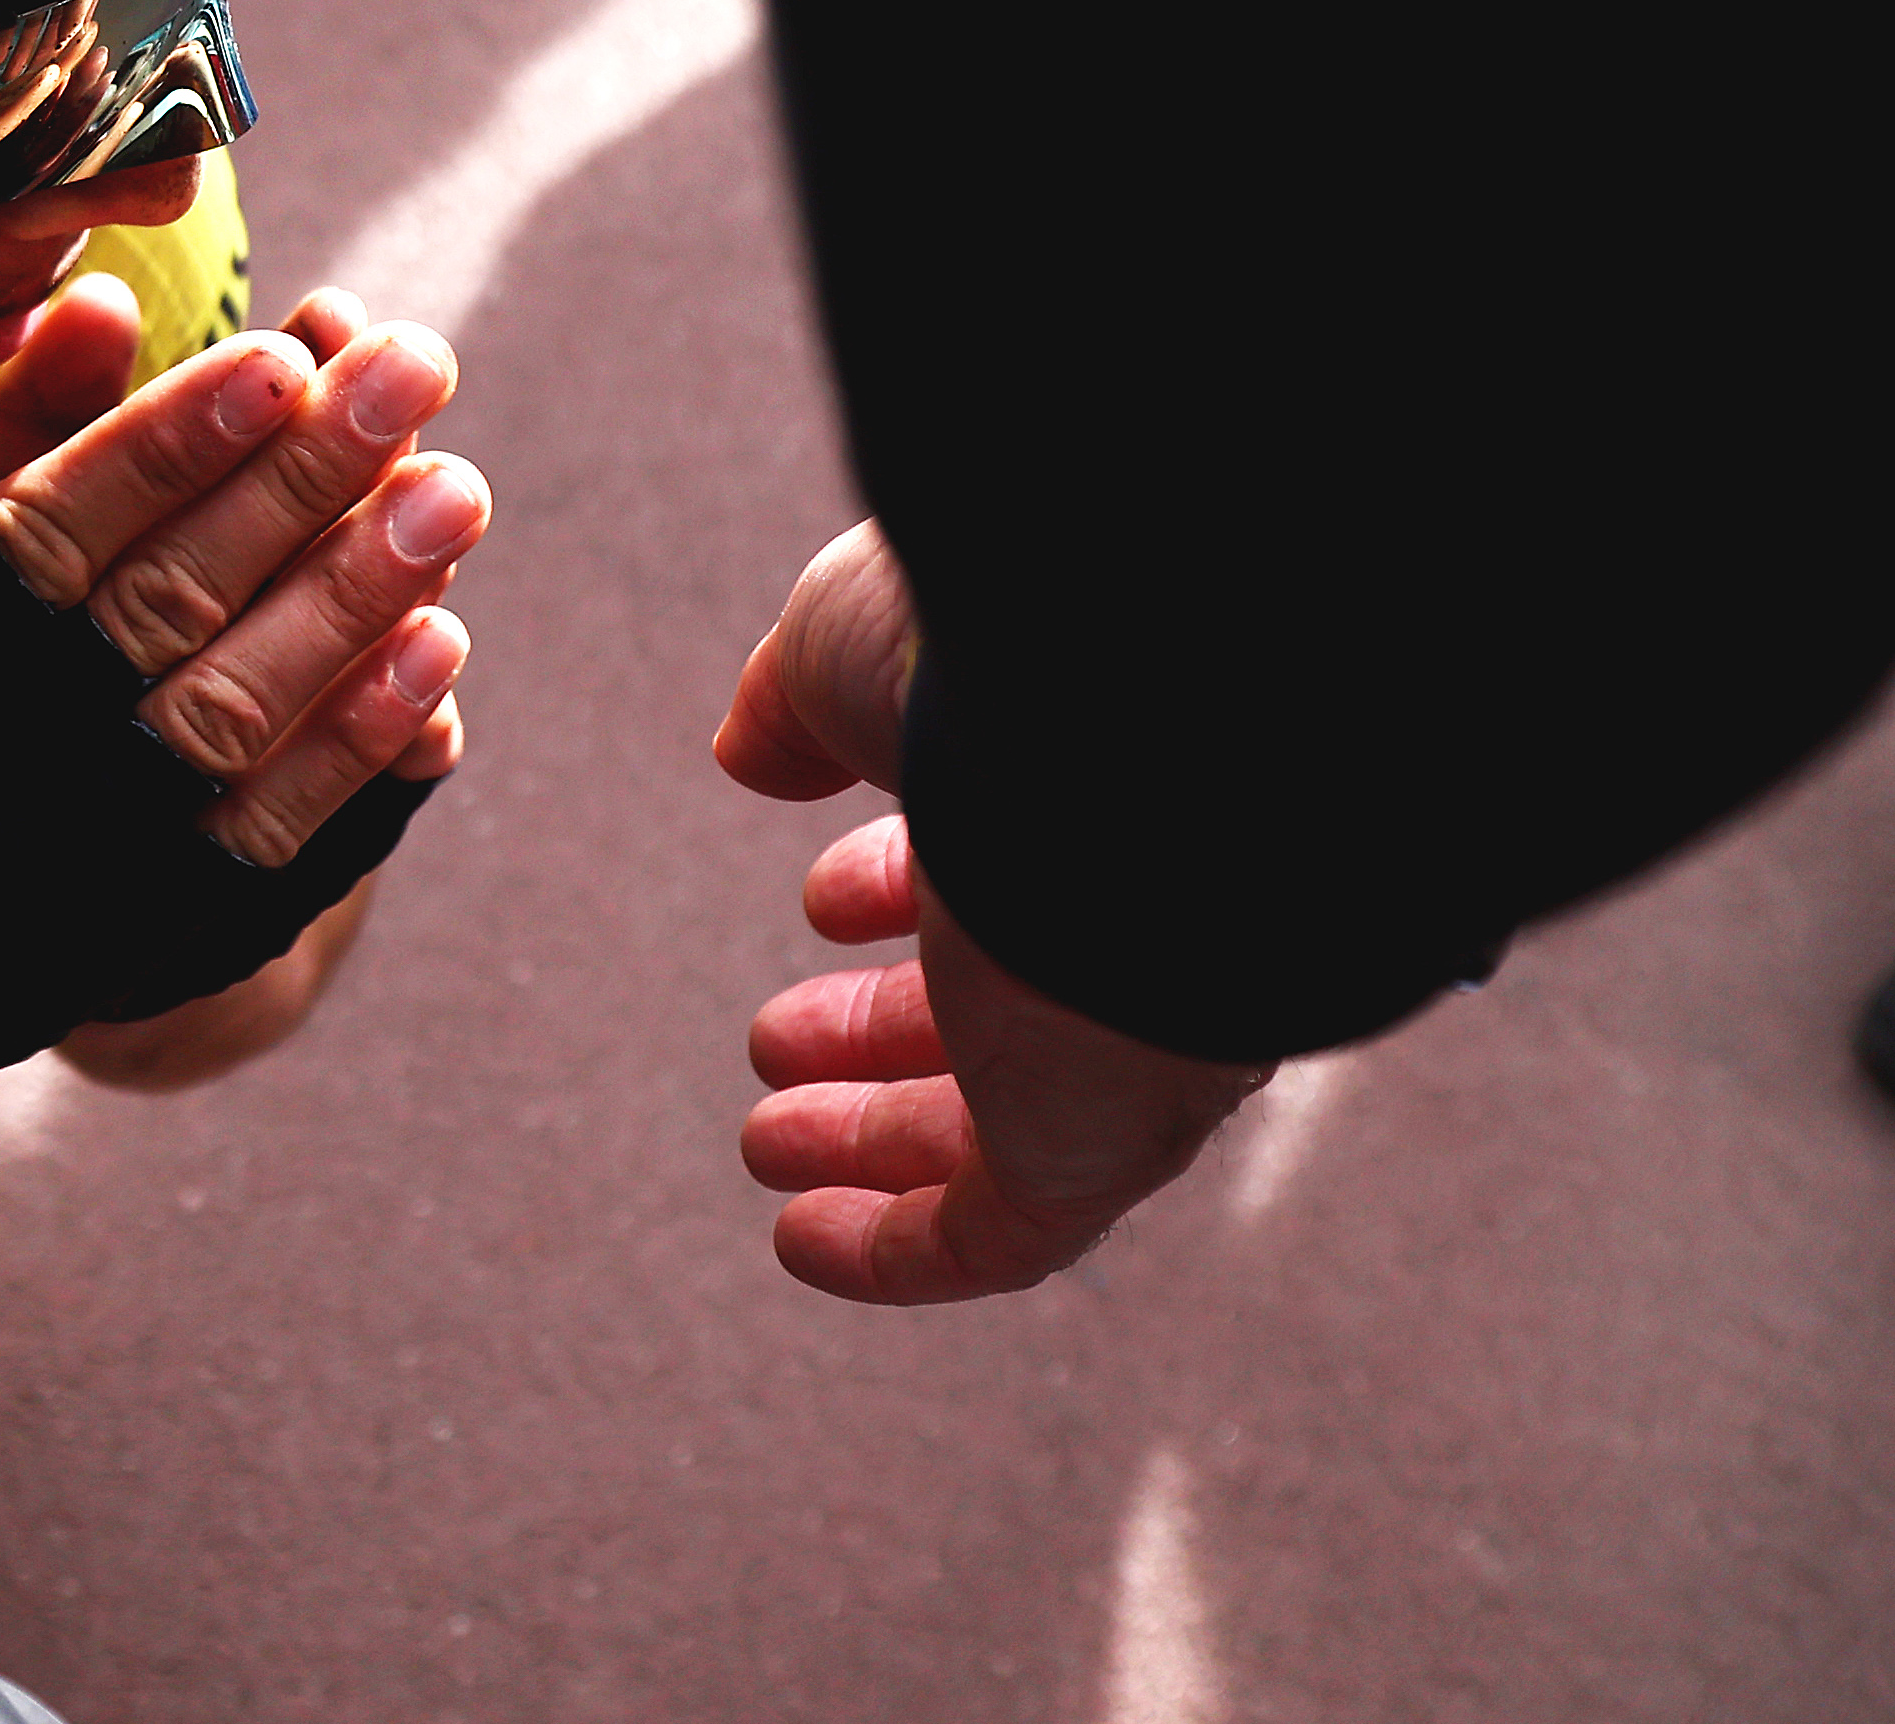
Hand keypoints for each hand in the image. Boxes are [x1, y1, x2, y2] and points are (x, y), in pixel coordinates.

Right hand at [0, 280, 476, 864]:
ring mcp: (93, 834)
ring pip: (247, 701)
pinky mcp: (149, 920)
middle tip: (420, 370)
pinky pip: (274, 824)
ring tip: (460, 492)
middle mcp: (18, 738)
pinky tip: (440, 656)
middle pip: (184, 591)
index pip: (66, 519)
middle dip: (310, 478)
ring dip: (360, 595)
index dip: (176, 435)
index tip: (283, 354)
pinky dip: (360, 743)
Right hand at [714, 524, 1266, 1303]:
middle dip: (879, 1029)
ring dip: (868, 1138)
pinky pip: (992, 1240)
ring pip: (994, 1130)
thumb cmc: (1004, 659)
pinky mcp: (1094, 1155)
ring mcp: (1120, 1051)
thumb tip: (753, 750)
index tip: (823, 899)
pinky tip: (798, 1237)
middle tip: (779, 1037)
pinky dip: (890, 1250)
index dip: (903, 889)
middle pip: (1005, 1013)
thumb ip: (798, 698)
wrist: (1141, 734)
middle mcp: (1132, 939)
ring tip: (764, 1135)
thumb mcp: (857, 643)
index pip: (1010, 870)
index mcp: (1099, 810)